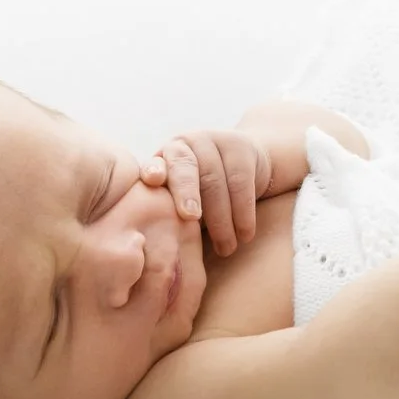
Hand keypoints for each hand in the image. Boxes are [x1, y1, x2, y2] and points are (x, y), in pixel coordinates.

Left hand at [141, 130, 272, 256]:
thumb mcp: (181, 202)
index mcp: (163, 159)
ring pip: (215, 181)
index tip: (153, 180)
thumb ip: (168, 216)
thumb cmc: (201, 196)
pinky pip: (241, 183)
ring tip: (226, 249)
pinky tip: (245, 235)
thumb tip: (157, 255)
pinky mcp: (240, 148)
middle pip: (185, 168)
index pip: (156, 163)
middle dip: (187, 193)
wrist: (245, 165)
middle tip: (191, 218)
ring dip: (221, 219)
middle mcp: (185, 144)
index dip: (154, 171)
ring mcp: (213, 142)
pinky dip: (243, 213)